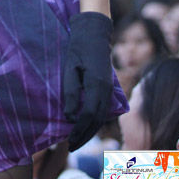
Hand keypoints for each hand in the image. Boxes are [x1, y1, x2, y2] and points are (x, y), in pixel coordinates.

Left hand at [62, 11, 113, 151]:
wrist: (94, 31)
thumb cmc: (78, 47)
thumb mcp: (70, 68)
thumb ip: (71, 92)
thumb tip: (71, 116)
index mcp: (96, 84)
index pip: (89, 115)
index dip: (79, 130)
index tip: (69, 141)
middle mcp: (106, 90)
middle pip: (97, 120)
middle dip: (85, 135)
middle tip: (72, 146)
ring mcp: (109, 88)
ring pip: (102, 116)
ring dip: (91, 129)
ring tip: (77, 139)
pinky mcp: (108, 86)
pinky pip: (104, 109)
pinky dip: (95, 120)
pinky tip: (86, 124)